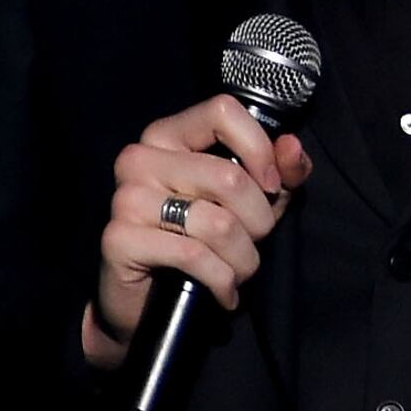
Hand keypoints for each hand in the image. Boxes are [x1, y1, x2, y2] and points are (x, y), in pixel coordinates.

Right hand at [83, 95, 315, 364]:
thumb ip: (280, 171)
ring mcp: (126, 197)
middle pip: (229, 178)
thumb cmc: (205, 239)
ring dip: (244, 259)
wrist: (150, 300)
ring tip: (240, 271)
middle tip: (254, 242)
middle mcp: (140, 158)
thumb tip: (292, 147)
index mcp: (169, 134)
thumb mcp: (252, 201)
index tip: (272, 186)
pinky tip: (225, 292)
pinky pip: (193, 256)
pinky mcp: (119, 238)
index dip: (259, 149)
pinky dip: (222, 280)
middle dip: (259, 222)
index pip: (222, 111)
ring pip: (217, 223)